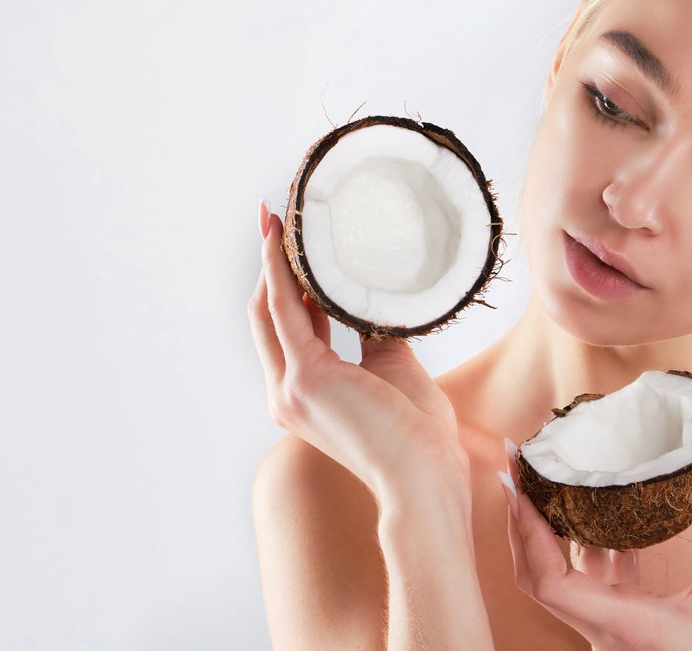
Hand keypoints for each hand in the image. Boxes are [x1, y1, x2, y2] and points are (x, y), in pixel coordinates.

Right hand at [248, 201, 468, 502]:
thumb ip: (375, 334)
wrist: (425, 477)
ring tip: (280, 215)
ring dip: (273, 259)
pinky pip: (284, 308)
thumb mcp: (393, 370)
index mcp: (306, 395)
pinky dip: (281, 270)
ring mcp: (289, 388)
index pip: (288, 328)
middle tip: (278, 215)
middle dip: (270, 263)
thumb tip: (375, 296)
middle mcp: (286, 393)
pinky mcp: (306, 377)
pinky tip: (284, 240)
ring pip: (268, 307)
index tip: (294, 243)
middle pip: (266, 314)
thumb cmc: (419, 435)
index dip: (287, 283)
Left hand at [500, 450, 691, 650]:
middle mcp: (606, 630)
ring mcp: (614, 629)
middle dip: (524, 521)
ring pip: (566, 577)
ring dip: (553, 530)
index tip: (516, 486)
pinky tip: (603, 508)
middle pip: (541, 577)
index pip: (550, 583)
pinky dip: (593, 543)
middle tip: (518, 465)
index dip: (527, 533)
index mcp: (623, 626)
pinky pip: (597, 580)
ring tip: (550, 476)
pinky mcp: (629, 623)